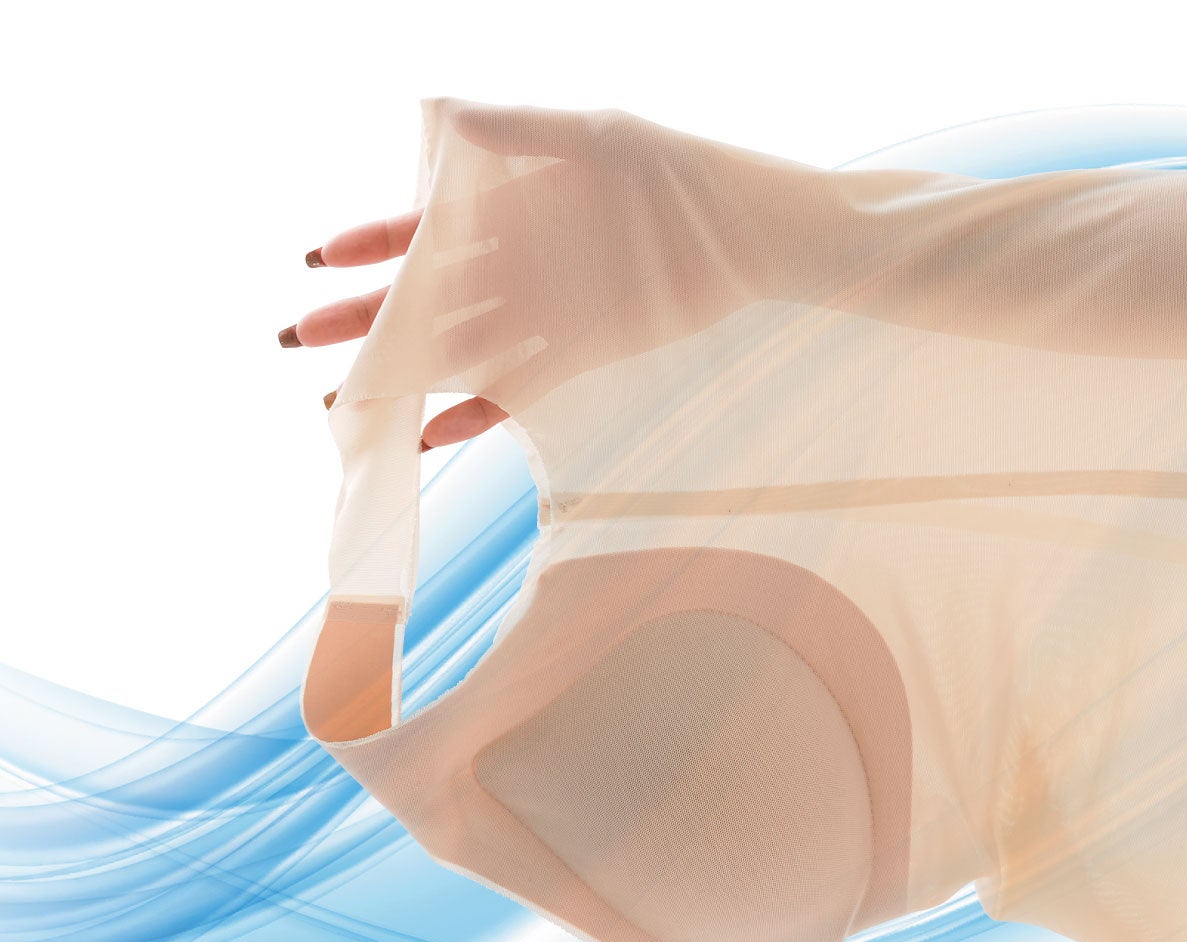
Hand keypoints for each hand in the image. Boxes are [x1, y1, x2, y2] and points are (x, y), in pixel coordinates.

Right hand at [280, 103, 804, 450]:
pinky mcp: (577, 354)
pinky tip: (425, 436)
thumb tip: (450, 113)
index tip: (315, 257)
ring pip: (453, 348)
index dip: (368, 242)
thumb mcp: (595, 137)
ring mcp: (541, 312)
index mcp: (507, 208)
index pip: (421, 228)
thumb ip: (522, 132)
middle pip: (421, 295)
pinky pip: (514, 392)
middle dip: (359, 314)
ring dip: (399, 373)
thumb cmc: (673, 173)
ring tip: (339, 399)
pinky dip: (471, 415)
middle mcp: (513, 263)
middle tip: (294, 335)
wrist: (746, 233)